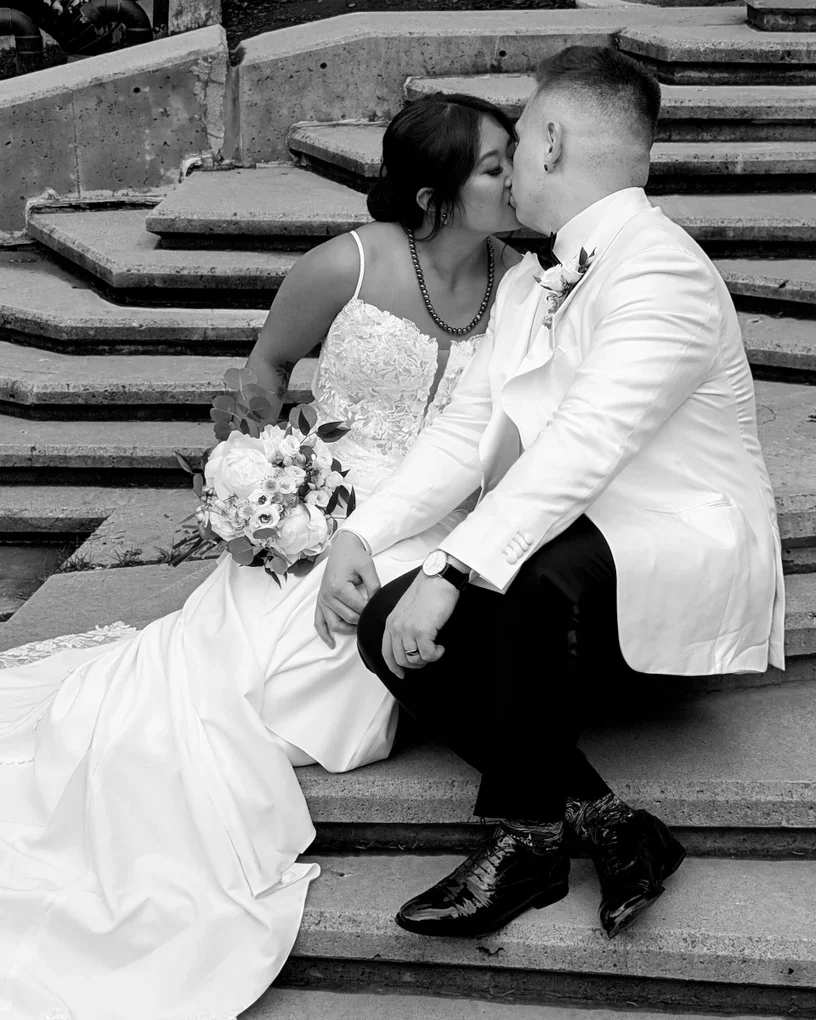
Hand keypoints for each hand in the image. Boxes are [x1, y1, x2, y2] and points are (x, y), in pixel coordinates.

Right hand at [315, 532, 380, 647]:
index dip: (371, 609)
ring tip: (360, 629)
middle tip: (373, 615)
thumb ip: (374, 586)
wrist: (342, 547)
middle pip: (348, 617)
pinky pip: (319, 622)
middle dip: (363, 619)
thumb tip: (376, 603)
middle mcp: (327, 596)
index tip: (379, 606)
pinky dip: (324, 634)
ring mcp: (322, 600)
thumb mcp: (368, 567)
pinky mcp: (320, 602)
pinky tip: (331, 643)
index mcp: (338, 587)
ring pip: (334, 624)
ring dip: (347, 630)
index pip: (358, 607)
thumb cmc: (354, 556)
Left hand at [383, 573, 459, 678]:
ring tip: (435, 650)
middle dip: (415, 664)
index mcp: (391, 622)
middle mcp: (396, 627)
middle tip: (427, 658)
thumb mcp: (406, 609)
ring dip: (426, 659)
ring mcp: (408, 630)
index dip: (393, 667)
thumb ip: (403, 625)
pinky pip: (428, 655)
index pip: (386, 652)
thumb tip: (410, 643)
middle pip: (400, 660)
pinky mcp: (422, 631)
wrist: (437, 579)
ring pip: (413, 660)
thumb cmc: (427, 590)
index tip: (400, 674)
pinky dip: (436, 654)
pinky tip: (440, 646)